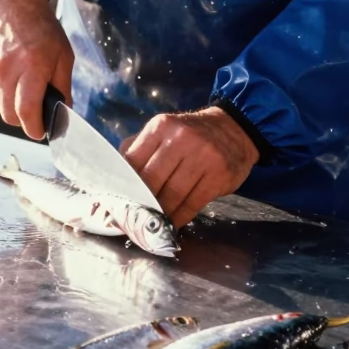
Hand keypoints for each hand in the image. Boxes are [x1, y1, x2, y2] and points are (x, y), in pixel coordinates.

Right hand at [0, 0, 73, 139]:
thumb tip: (63, 113)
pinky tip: (7, 74)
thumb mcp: (63, 54)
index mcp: (32, 65)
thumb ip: (63, 87)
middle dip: (23, 119)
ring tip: (20, 84)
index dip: (34, 128)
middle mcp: (5, 69)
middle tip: (33, 109)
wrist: (10, 3)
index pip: (27, 111)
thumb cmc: (40, 27)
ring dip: (10, 104)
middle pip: (10, 115)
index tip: (39, 132)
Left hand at [121, 107, 258, 228]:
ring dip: (159, 213)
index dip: (124, 185)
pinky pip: (192, 204)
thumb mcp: (165, 130)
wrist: (234, 129)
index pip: (133, 161)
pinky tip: (172, 222)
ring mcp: (202, 156)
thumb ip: (139, 148)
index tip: (118, 201)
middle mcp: (181, 138)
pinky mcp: (218, 175)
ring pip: (171, 195)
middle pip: (151, 181)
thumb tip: (114, 176)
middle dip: (141, 202)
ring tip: (152, 222)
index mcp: (161, 126)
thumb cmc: (191, 134)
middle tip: (133, 217)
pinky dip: (179, 217)